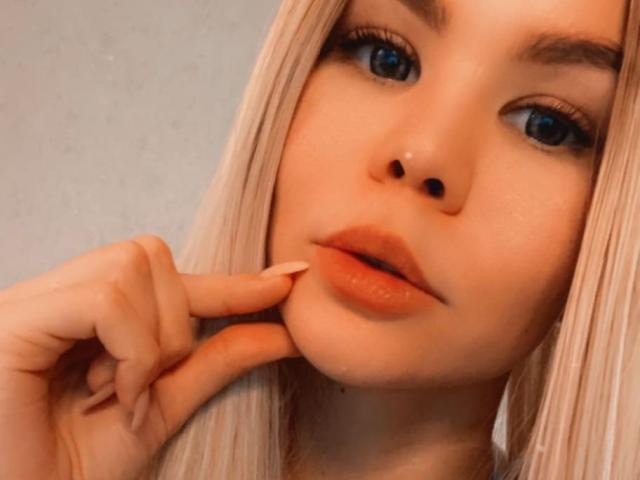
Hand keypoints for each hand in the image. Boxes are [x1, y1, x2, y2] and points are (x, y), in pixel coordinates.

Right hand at [0, 235, 306, 479]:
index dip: (231, 281)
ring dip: (151, 340)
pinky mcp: (14, 320)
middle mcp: (57, 296)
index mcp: (87, 312)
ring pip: (130, 267)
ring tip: (122, 394)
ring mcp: (33, 303)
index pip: (169, 276)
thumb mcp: (162, 408)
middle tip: (145, 387)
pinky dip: (129, 349)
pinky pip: (104, 301)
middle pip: (149, 255)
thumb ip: (216, 362)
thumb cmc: (76, 467)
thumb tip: (283, 332)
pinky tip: (110, 391)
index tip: (289, 280)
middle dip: (173, 323)